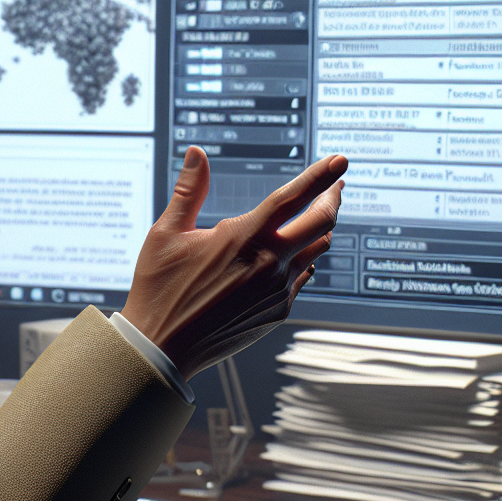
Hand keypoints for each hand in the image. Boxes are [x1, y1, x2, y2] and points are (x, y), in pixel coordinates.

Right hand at [121, 147, 346, 379]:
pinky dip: (301, 260)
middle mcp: (270, 263)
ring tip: (317, 216)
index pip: (294, 197)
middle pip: (322, 222)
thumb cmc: (160, 288)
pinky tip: (294, 256)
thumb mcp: (167, 233)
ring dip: (319, 229)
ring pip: (315, 251)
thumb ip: (189, 191)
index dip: (321, 175)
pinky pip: (301, 277)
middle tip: (336, 185)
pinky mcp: (278, 311)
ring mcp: (278, 290)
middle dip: (332, 198)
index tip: (340, 162)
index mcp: (245, 237)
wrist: (164, 347)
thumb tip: (197, 155)